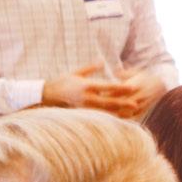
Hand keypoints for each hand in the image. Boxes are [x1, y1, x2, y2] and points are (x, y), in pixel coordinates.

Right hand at [39, 65, 161, 117]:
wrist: (45, 96)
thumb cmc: (61, 82)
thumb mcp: (75, 73)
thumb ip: (90, 68)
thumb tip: (102, 61)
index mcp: (86, 86)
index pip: (107, 87)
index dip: (120, 87)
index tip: (132, 87)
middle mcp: (86, 98)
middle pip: (109, 101)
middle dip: (123, 103)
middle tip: (136, 103)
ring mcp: (84, 108)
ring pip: (105, 111)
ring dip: (119, 112)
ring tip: (131, 113)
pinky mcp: (82, 114)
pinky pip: (98, 117)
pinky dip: (109, 118)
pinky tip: (118, 119)